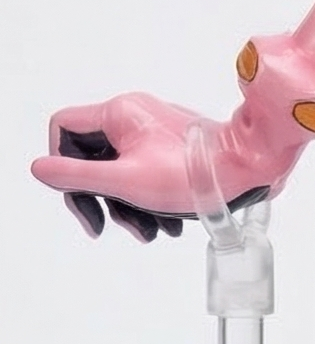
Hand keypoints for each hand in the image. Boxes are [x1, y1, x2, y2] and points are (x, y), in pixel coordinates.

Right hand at [32, 92, 285, 242]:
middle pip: (89, 155)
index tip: (77, 193)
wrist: (246, 169)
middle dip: (97, 196)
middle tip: (102, 226)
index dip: (61, 162)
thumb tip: (39, 168)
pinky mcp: (168, 146)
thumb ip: (77, 176)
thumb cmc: (190, 173)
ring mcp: (152, 130)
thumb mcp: (124, 181)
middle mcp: (133, 115)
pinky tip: (161, 225)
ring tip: (148, 231)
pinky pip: (140, 172)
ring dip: (124, 206)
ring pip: (116, 169)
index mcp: (119, 112)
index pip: (64, 127)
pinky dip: (144, 200)